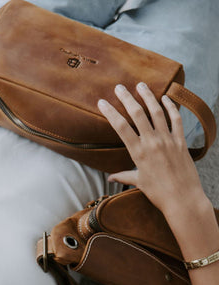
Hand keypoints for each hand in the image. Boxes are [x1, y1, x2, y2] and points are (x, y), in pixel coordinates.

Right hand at [97, 82, 206, 220]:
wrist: (182, 199)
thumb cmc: (158, 194)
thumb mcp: (139, 183)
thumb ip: (124, 176)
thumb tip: (110, 178)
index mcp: (138, 153)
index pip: (121, 128)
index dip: (110, 113)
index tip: (102, 102)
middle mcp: (152, 143)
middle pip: (137, 114)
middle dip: (127, 98)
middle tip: (119, 87)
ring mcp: (168, 140)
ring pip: (156, 112)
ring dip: (148, 96)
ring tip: (141, 85)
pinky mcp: (181, 141)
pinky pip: (176, 119)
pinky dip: (171, 107)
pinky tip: (165, 98)